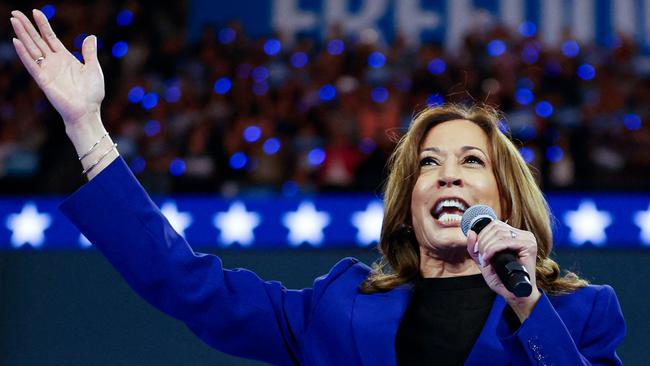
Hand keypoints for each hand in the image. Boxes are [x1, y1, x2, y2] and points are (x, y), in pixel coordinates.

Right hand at [10, 9, 104, 127]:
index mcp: (64, 58)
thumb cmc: (92, 93)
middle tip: (15, 12)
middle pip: (37, 40)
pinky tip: (16, 41)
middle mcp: (53, 62)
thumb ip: (89, 53)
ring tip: (14, 20)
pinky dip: (24, 53)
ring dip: (22, 35)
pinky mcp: (43, 80)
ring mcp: (47, 70)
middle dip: (27, 26)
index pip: (50, 37)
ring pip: (32, 48)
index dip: (43, 25)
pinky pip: (31, 64)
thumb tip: (91, 36)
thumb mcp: (93, 69)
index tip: (35, 11)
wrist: (88, 111)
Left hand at [466, 220, 540, 321]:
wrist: (515, 294)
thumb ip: (475, 248)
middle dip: (482, 242)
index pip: (494, 224)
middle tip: (481, 258)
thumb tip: (471, 232)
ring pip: (498, 233)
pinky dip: (492, 250)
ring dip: (486, 247)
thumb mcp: (484, 261)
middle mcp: (523, 234)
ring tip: (486, 261)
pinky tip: (488, 259)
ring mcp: (528, 239)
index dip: (481, 235)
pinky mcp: (529, 246)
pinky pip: (504, 241)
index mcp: (514, 235)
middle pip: (495, 227)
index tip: (476, 250)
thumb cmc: (502, 279)